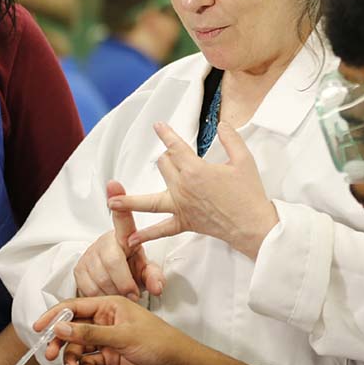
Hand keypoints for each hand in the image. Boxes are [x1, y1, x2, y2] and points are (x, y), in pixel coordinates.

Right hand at [34, 296, 202, 364]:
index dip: (55, 315)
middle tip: (50, 353)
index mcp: (112, 306)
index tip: (38, 328)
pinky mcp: (113, 360)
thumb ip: (91, 333)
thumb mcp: (124, 336)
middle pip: (74, 328)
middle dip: (61, 340)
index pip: (76, 306)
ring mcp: (110, 342)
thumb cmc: (162, 344)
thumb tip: (61, 327)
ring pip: (80, 347)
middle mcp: (108, 322)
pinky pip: (89, 362)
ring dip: (71, 356)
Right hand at [73, 181, 164, 298]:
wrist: (111, 280)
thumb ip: (154, 277)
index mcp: (125, 235)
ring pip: (101, 278)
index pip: (122, 217)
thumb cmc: (131, 270)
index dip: (118, 200)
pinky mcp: (78, 268)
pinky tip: (108, 294)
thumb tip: (157, 287)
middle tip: (134, 294)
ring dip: (114, 292)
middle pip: (113, 261)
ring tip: (123, 294)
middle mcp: (105, 241)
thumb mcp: (145, 271)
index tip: (113, 184)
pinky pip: (89, 287)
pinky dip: (101, 296)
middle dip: (125, 283)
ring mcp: (89, 253)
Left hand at [110, 122, 278, 258]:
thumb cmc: (249, 194)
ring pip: (149, 199)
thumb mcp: (243, 160)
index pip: (175, 147)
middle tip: (176, 157)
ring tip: (111, 200)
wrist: (252, 225)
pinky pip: (161, 230)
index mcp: (195, 170)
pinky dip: (145, 235)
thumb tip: (222, 125)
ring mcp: (181, 207)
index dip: (166, 134)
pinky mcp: (184, 223)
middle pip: (163, 165)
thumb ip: (231, 139)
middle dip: (167, 157)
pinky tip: (131, 239)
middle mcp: (182, 188)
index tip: (158, 126)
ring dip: (129, 200)